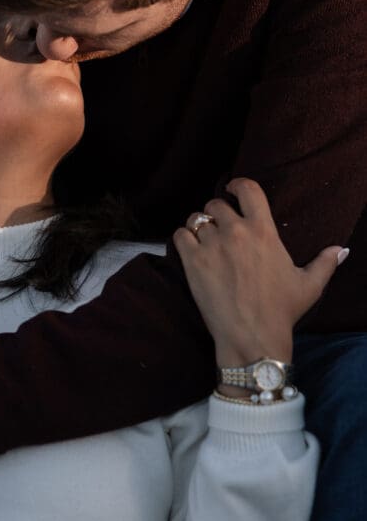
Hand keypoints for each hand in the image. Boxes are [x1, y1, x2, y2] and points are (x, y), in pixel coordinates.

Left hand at [174, 178, 346, 366]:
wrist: (252, 335)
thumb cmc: (281, 310)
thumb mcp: (309, 285)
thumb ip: (325, 262)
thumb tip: (341, 250)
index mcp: (264, 231)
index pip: (248, 189)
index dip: (237, 185)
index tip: (232, 189)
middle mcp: (235, 232)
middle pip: (215, 204)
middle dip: (216, 212)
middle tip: (218, 226)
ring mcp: (212, 245)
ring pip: (196, 219)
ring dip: (198, 226)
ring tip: (203, 238)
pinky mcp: (193, 261)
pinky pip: (179, 235)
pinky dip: (183, 239)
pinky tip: (189, 248)